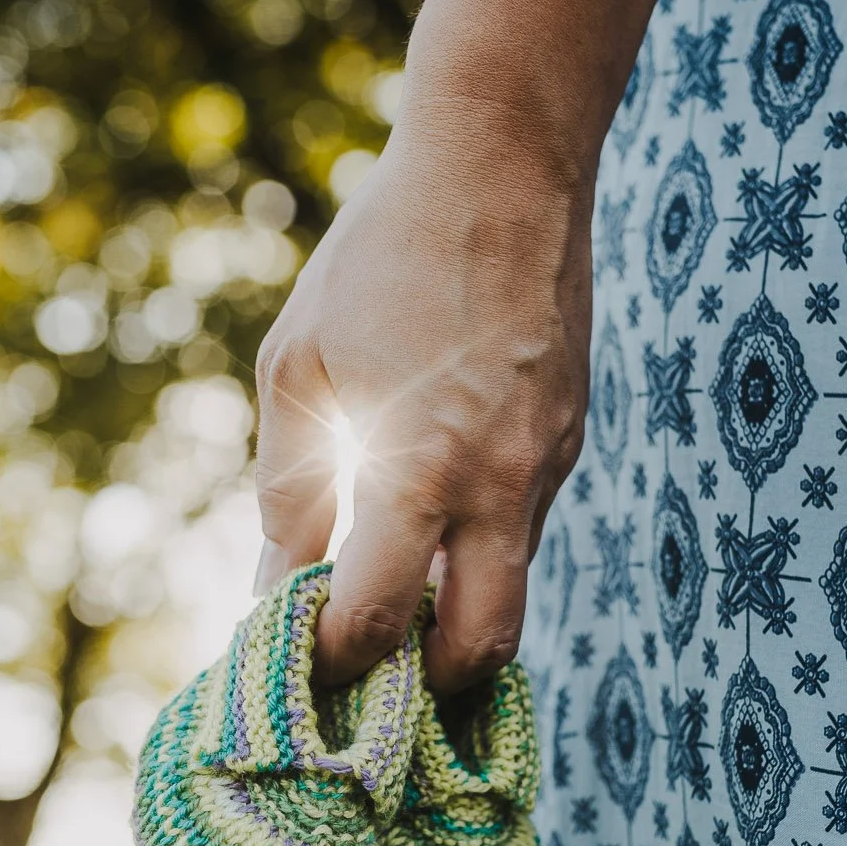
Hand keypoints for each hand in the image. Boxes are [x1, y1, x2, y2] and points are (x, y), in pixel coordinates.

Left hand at [252, 107, 591, 694]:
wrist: (504, 161)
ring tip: (394, 600)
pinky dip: (480, 550)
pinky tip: (433, 518)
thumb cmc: (378, 256)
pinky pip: (526, 528)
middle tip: (372, 672)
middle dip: (427, 684)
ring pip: (514, 591)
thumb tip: (274, 585)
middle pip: (483, 651)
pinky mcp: (572, 439)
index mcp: (420, 468)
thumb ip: (289, 487)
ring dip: (455, 616)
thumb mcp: (299, 366)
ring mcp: (550, 465)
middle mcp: (501, 484)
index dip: (332, 660)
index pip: (379, 620)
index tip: (301, 662)